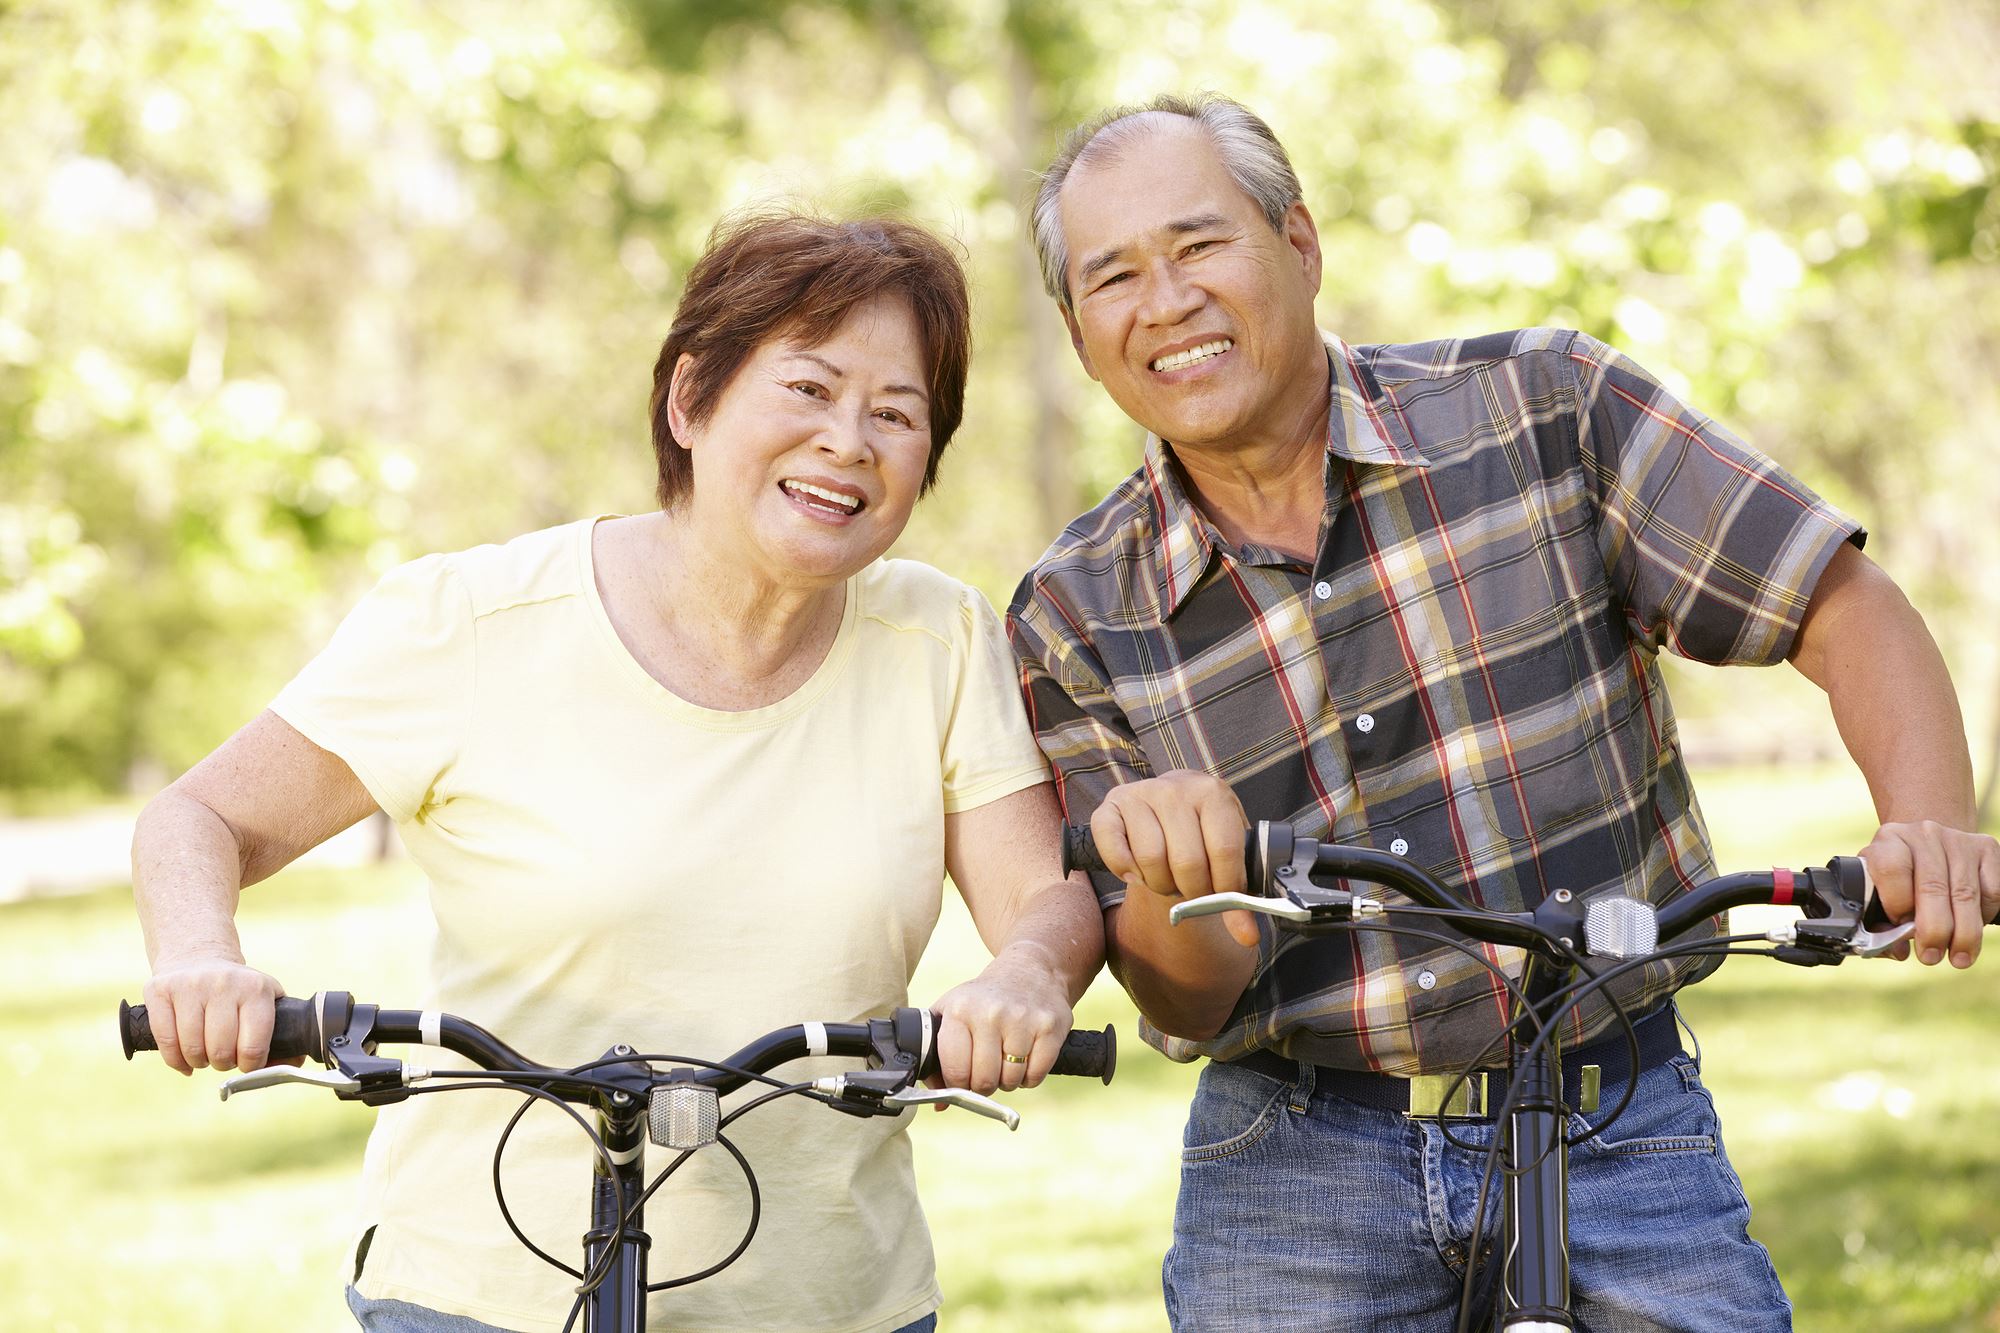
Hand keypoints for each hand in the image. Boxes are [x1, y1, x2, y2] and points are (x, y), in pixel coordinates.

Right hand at [142, 956, 287, 1074]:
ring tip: (205, 1055)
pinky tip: (184, 1059)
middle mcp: (224, 983)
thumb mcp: (267, 1001)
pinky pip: (165, 1041)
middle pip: (220, 1050)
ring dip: (199, 1062)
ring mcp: (190, 985)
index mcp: (256, 989)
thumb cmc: (238, 991)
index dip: (250, 1065)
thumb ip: (284, 1035)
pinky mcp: (160, 990)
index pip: (253, 1045)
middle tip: (224, 1058)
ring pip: (192, 1049)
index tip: (247, 1063)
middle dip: (223, 1064)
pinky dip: (175, 1060)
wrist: (198, 956)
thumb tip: (290, 1067)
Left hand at [928, 947, 1074, 1096]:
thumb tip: (939, 1105)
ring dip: (1008, 1081)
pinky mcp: (1050, 1026)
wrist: (1030, 969)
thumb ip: (938, 1058)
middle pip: (984, 1080)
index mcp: (960, 1010)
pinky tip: (1026, 1058)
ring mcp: (1023, 1019)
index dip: (958, 1084)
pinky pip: (1036, 1076)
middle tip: (987, 1072)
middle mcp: (990, 1013)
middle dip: (984, 1085)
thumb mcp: (953, 1013)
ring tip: (1006, 1060)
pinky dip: (1030, 1077)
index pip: (955, 1070)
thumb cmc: (984, 999)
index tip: (963, 1079)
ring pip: (1011, 1081)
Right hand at [1091, 770, 1257, 947]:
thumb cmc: (1203, 835)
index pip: (1224, 852)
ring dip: (1160, 884)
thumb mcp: (1227, 855)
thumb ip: (1238, 896)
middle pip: (1187, 862)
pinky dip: (1125, 872)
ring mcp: (1140, 793)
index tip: (1221, 898)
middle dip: (1191, 891)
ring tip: (1168, 879)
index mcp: (1213, 793)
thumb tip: (1247, 936)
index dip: (1224, 888)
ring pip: (1150, 860)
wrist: (1174, 807)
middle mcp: (1176, 788)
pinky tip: (1138, 873)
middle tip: (1191, 889)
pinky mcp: (1110, 806)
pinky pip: (1115, 851)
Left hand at [1858, 821, 1999, 967]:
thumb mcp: (1878, 887)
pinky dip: (1985, 915)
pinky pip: (1992, 890)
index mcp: (1889, 840)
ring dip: (1964, 933)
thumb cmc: (1898, 875)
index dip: (1897, 904)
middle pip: (1933, 887)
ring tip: (1959, 958)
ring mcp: (1958, 840)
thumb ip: (1879, 918)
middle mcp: (1924, 834)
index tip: (1900, 929)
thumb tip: (1898, 951)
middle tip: (1931, 957)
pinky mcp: (1986, 848)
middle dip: (1933, 930)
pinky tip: (1972, 928)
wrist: (1927, 842)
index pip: (1891, 869)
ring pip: (1966, 894)